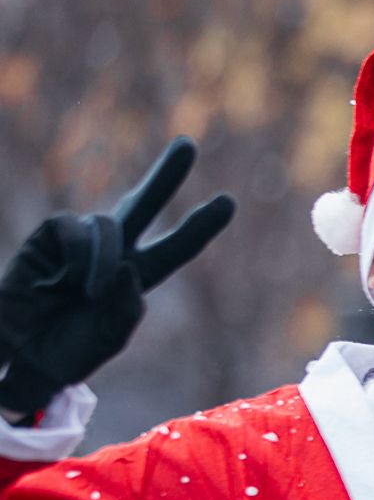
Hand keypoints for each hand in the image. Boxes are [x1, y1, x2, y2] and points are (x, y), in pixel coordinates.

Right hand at [0, 138, 232, 414]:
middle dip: (165, 175)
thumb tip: (126, 266)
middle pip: (144, 204)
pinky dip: (78, 256)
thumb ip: (126, 307)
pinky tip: (58, 281)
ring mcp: (82, 240)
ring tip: (85, 295)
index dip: (198, 227)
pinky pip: (76, 230)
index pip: (174, 249)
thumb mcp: (108, 337)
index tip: (228, 202)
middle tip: (187, 145)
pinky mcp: (52, 234)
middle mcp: (113, 252)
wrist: (20, 354)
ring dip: (103, 260)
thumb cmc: (66, 350)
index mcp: (136, 277)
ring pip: (109, 225)